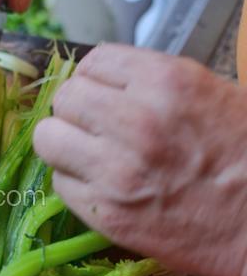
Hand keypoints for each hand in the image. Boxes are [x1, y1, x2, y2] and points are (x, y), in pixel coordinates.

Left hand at [34, 43, 246, 275]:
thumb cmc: (240, 154)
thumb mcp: (204, 93)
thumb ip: (147, 82)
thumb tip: (98, 82)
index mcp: (165, 83)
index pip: (91, 63)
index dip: (92, 78)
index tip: (99, 93)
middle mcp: (135, 122)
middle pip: (64, 98)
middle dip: (74, 110)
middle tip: (91, 125)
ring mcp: (115, 171)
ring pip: (48, 139)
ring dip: (62, 143)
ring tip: (86, 153)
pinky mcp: (104, 212)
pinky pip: (60, 183)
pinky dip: (74, 182)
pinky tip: (99, 185)